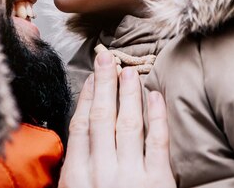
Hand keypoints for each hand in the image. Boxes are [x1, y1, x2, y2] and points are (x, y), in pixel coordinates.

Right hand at [59, 51, 175, 187]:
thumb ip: (75, 171)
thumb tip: (77, 144)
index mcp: (77, 175)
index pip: (81, 126)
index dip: (87, 97)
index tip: (91, 77)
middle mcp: (101, 171)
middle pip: (102, 117)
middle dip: (104, 83)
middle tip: (107, 58)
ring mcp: (130, 176)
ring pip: (128, 124)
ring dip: (128, 93)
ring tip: (129, 70)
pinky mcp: (157, 182)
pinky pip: (157, 142)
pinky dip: (157, 116)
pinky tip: (155, 96)